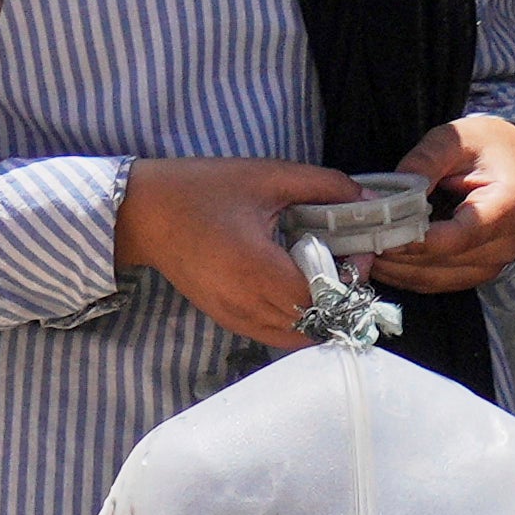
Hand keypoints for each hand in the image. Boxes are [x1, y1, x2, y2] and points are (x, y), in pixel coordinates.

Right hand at [122, 153, 355, 349]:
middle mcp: (246, 304)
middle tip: (346, 262)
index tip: (358, 251)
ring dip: (320, 312)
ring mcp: (234, 318)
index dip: (349, 279)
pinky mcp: (227, 321)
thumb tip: (370, 199)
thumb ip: (324, 186)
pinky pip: (275, 336)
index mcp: (256, 269)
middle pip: (315, 322)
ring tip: (324, 276)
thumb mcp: (268, 177)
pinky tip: (299, 289)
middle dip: (341, 296)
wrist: (143, 213)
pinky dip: (297, 321)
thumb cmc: (203, 190)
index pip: (322, 297)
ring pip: (297, 337)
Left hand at [362, 109, 514, 297]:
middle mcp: (503, 245)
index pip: (455, 237)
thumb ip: (423, 163)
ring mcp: (491, 265)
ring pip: (433, 280)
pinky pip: (435, 283)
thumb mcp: (453, 140)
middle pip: (439, 264)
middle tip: (354, 241)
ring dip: (394, 270)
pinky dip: (404, 275)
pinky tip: (380, 260)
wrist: (514, 161)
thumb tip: (392, 196)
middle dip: (394, 255)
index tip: (376, 232)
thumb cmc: (484, 146)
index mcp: (503, 208)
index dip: (413, 240)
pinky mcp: (476, 274)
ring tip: (360, 251)